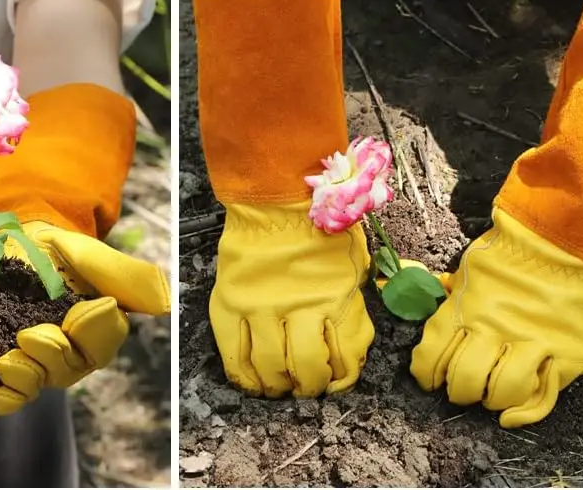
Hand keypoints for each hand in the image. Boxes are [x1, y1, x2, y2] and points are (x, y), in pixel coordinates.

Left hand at [0, 221, 170, 419]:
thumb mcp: (90, 254)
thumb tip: (163, 304)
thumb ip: (126, 276)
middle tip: (25, 338)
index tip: (76, 315)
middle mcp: (57, 358)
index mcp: (88, 333)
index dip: (89, 337)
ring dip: (11, 387)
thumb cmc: (54, 250)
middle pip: (59, 375)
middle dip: (45, 362)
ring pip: (21, 394)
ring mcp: (17, 368)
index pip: (96, 350)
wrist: (5, 242)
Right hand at [210, 201, 373, 396]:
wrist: (276, 197)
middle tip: (305, 384)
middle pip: (305, 369)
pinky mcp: (231, 302)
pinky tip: (251, 380)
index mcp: (335, 298)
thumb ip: (351, 303)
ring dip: (277, 384)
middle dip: (309, 385)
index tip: (335, 380)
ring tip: (278, 384)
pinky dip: (242, 374)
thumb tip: (352, 344)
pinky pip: (233, 352)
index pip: (344, 358)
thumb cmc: (318, 226)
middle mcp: (299, 307)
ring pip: (270, 367)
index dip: (341, 378)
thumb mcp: (351, 263)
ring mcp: (261, 306)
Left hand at [410, 208, 582, 427]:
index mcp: (465, 308)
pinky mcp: (566, 356)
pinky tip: (509, 417)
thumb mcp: (467, 272)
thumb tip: (437, 325)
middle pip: (465, 380)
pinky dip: (523, 414)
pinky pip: (542, 398)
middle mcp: (496, 330)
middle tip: (460, 387)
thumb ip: (452, 302)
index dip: (426, 373)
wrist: (560, 240)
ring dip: (489, 399)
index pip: (433, 354)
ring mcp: (533, 344)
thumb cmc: (508, 254)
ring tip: (488, 394)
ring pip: (502, 393)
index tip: (427, 378)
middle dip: (457, 390)